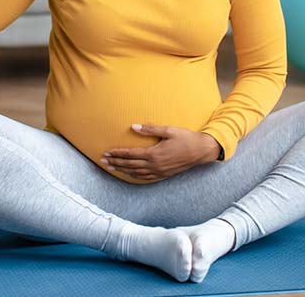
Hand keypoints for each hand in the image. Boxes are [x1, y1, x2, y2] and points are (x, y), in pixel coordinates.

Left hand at [101, 124, 221, 180]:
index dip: (117, 153)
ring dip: (122, 170)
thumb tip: (133, 127)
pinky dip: (135, 176)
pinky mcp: (164, 174)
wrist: (201, 151)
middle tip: (103, 161)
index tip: (107, 152)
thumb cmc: (185, 138)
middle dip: (116, 162)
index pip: (130, 154)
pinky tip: (129, 174)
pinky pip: (146, 177)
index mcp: (154, 153)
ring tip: (112, 168)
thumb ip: (150, 129)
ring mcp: (159, 171)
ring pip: (136, 173)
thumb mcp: (168, 130)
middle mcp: (155, 165)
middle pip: (130, 165)